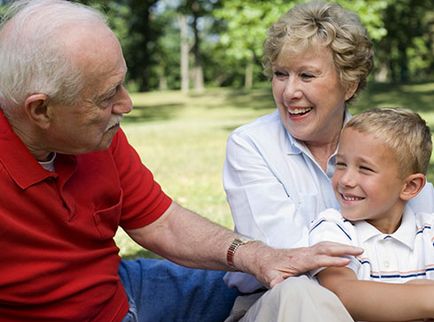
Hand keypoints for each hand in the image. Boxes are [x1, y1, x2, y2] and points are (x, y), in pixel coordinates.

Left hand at [236, 241, 362, 288]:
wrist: (261, 258)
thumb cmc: (267, 268)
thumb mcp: (270, 278)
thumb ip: (277, 283)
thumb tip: (281, 286)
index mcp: (298, 260)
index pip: (318, 259)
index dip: (332, 261)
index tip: (346, 261)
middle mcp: (304, 253)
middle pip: (326, 248)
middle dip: (344, 248)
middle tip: (360, 251)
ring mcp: (306, 250)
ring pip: (326, 245)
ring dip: (342, 246)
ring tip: (357, 249)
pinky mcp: (306, 251)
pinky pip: (323, 246)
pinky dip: (335, 246)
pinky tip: (343, 249)